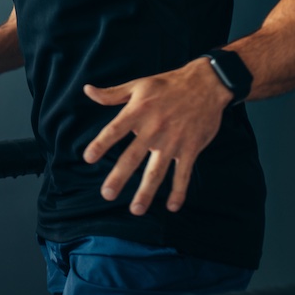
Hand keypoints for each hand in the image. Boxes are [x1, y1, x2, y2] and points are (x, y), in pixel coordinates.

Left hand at [82, 60, 233, 214]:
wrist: (206, 84)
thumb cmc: (168, 84)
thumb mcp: (138, 85)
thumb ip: (112, 94)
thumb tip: (87, 91)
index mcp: (138, 111)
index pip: (115, 130)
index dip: (101, 144)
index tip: (87, 158)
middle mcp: (154, 128)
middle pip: (133, 156)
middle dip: (119, 177)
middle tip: (107, 194)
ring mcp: (173, 141)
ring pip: (157, 171)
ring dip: (146, 191)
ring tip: (135, 210)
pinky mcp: (190, 148)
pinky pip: (183, 174)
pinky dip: (179, 191)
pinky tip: (172, 206)